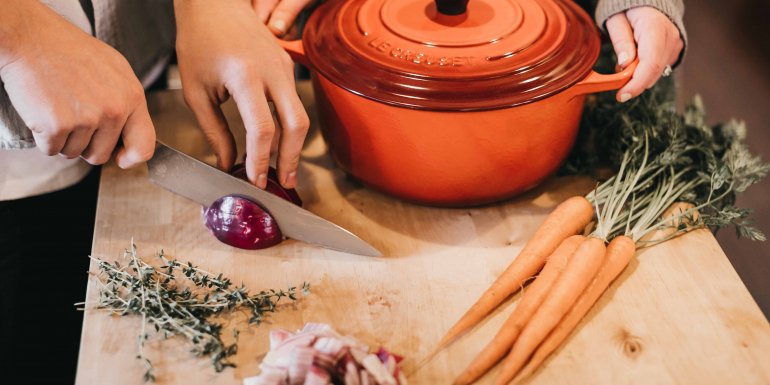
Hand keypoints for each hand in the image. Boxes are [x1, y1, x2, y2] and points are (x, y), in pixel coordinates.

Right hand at [0, 0, 154, 167]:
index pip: (144, 146)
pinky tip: (44, 112)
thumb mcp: (115, 70)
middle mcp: (113, 110)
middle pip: (101, 155)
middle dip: (86, 144)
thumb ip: (127, 102)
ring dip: (64, 139)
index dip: (131, 160)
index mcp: (132, 97)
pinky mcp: (57, 126)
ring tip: (59, 108)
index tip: (121, 160)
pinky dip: (44, 137)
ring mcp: (86, 119)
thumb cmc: (70, 51)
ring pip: (75, 153)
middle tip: (74, 118)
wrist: (32, 38)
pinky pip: (52, 149)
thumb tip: (131, 136)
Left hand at [175, 0, 309, 188]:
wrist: (214, 3)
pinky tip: (277, 143)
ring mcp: (284, 67)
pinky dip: (288, 127)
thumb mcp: (196, 90)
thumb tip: (227, 163)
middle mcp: (272, 71)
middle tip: (285, 182)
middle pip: (296, 124)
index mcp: (244, 76)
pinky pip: (294, 102)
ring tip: (283, 169)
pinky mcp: (287, 66)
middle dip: (292, 158)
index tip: (254, 179)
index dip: (260, 159)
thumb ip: (214, 131)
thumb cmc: (199, 41)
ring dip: (293, 146)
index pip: (262, 129)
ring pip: (301, 115)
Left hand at [606, 6, 683, 101]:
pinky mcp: (675, 50)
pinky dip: (645, 71)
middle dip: (633, 82)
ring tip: (626, 62)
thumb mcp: (616, 20)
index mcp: (654, 27)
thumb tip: (624, 64)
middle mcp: (670, 37)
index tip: (621, 95)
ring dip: (638, 77)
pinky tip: (636, 60)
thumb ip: (621, 41)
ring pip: (657, 73)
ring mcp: (675, 44)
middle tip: (617, 80)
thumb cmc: (628, 8)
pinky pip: (659, 69)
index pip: (650, 63)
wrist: (648, 1)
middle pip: (653, 72)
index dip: (636, 84)